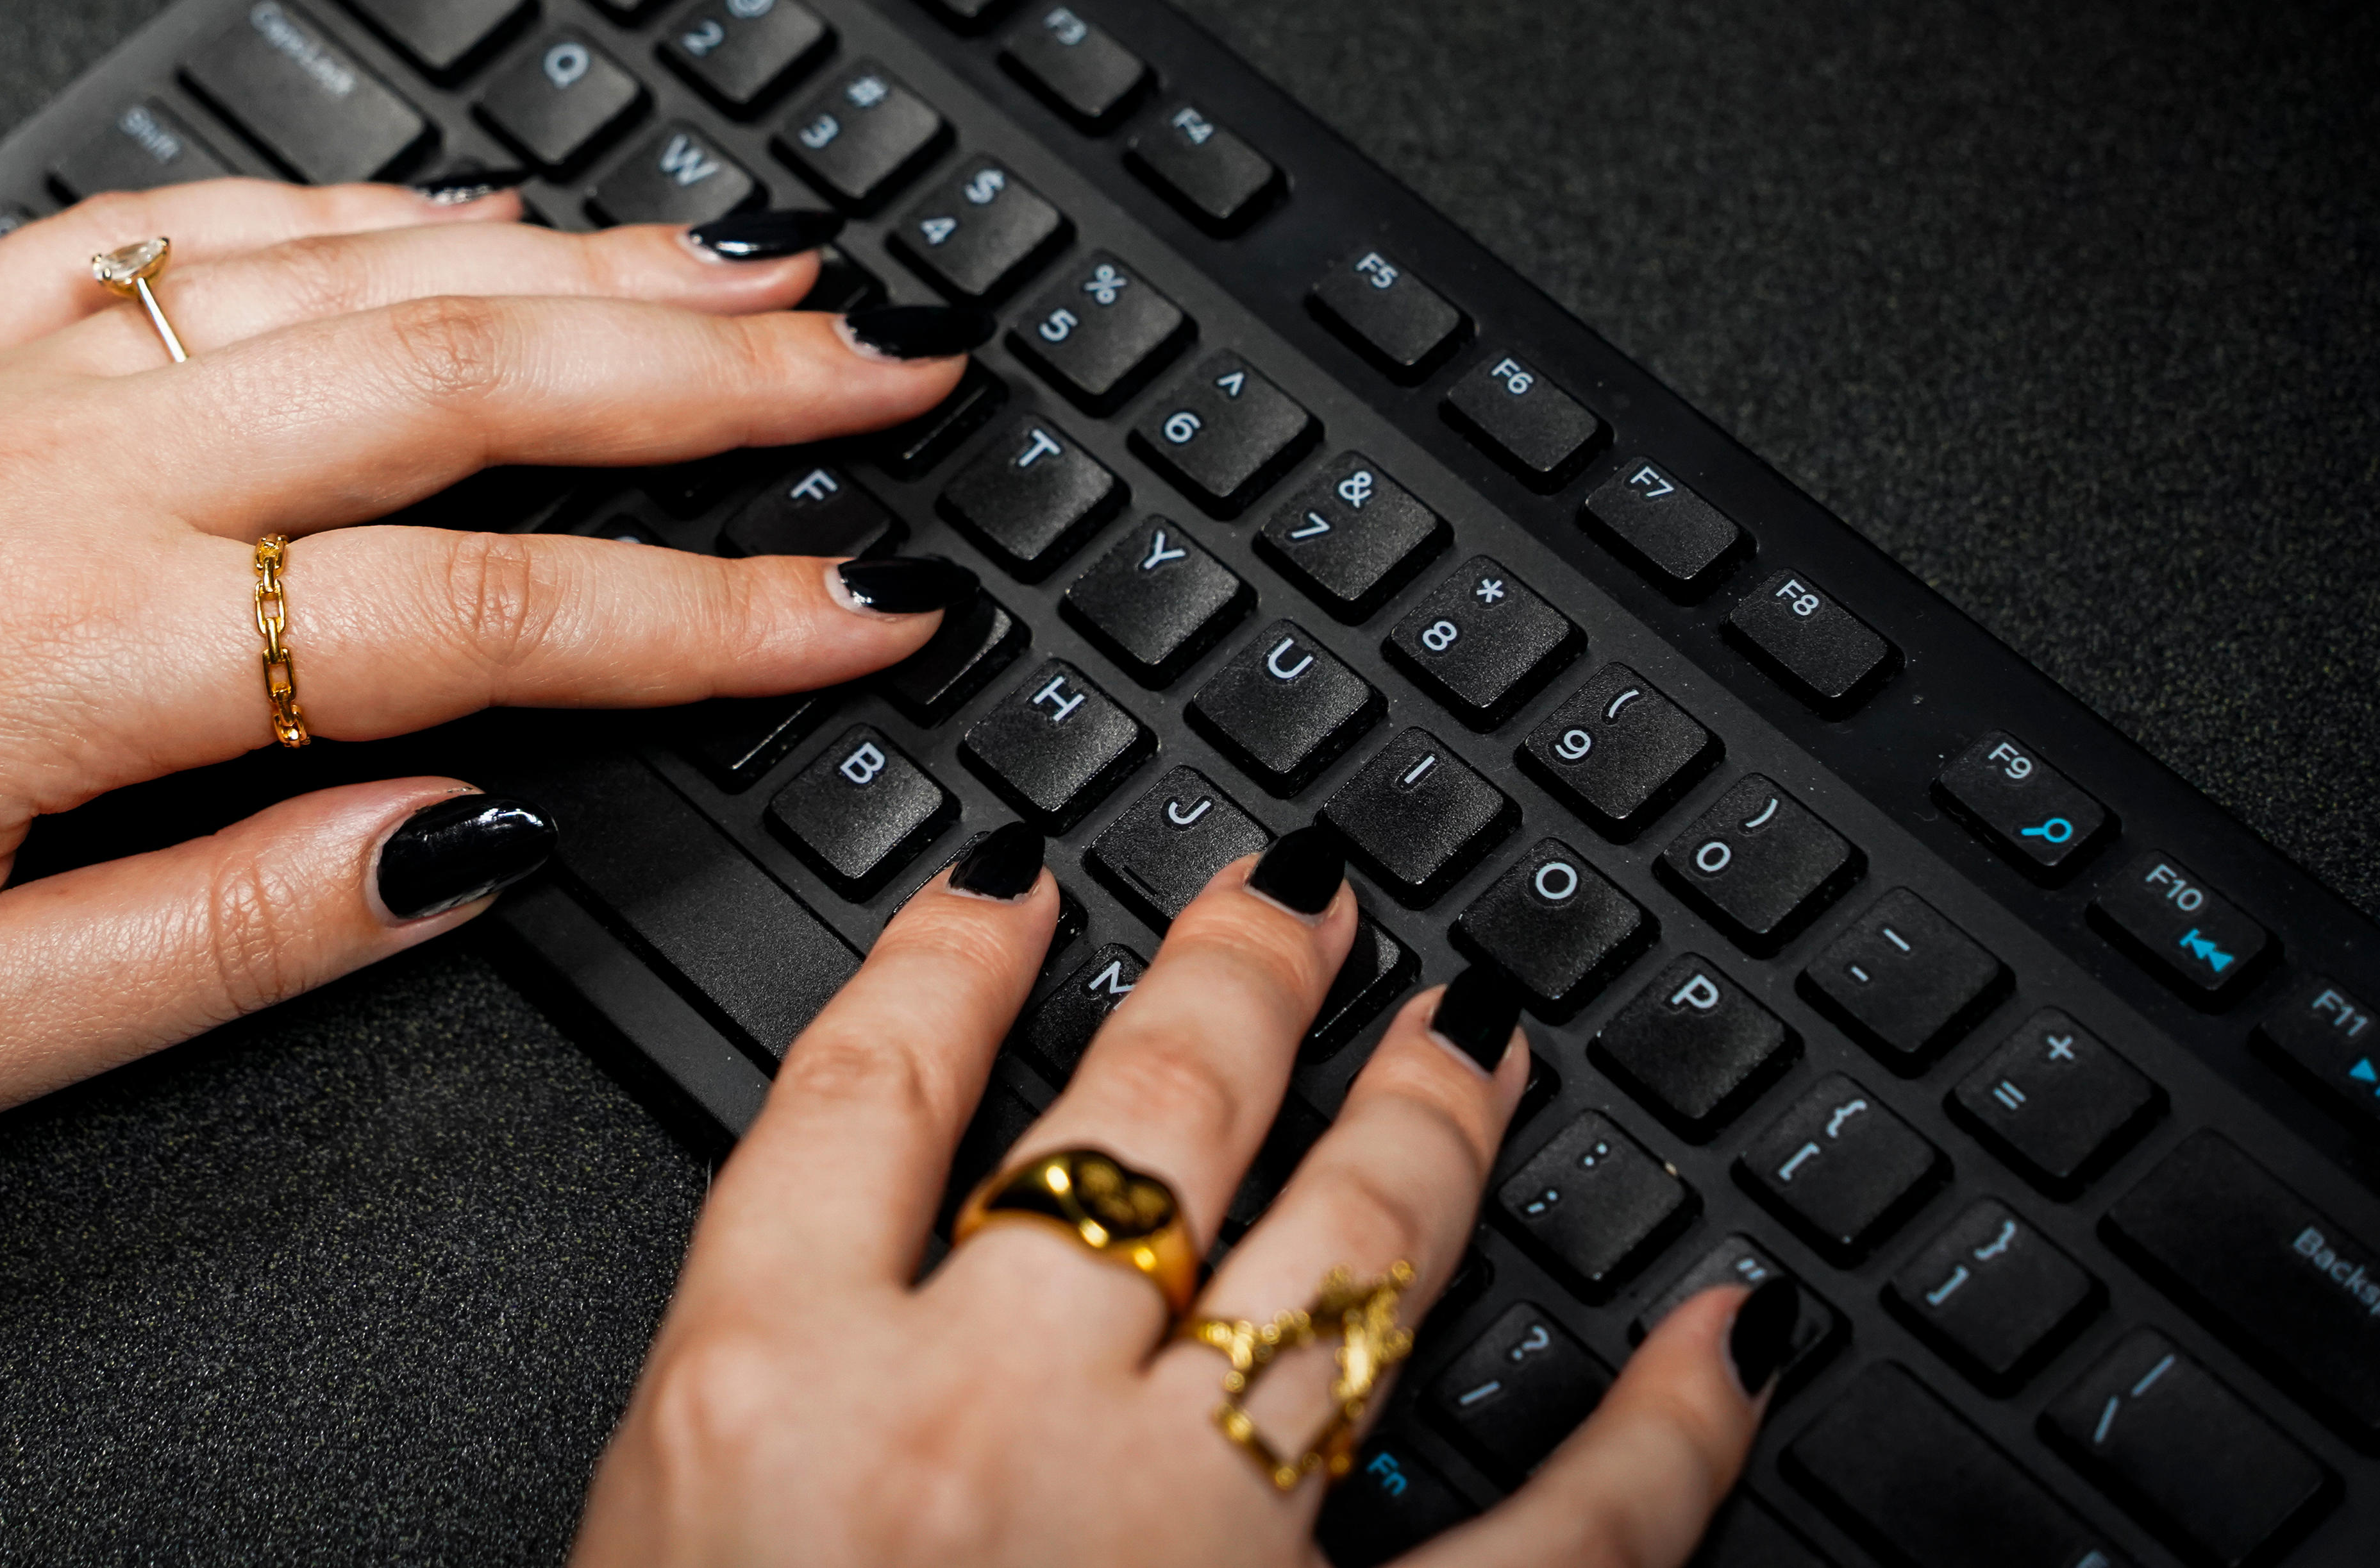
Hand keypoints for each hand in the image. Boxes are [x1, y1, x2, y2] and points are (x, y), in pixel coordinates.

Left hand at [0, 179, 980, 1154]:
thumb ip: (228, 932)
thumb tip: (459, 846)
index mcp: (81, 647)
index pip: (486, 614)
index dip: (711, 615)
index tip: (871, 606)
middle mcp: (61, 464)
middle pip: (464, 372)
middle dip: (716, 362)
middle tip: (891, 357)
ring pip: (353, 269)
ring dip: (576, 257)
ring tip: (752, 259)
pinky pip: (187, 223)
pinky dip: (356, 199)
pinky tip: (462, 207)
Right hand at [574, 848, 1785, 1565]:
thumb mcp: (651, 1557)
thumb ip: (732, 1417)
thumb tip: (827, 1287)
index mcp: (762, 1390)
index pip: (863, 1080)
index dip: (952, 944)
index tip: (1017, 879)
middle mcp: (975, 1419)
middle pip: (1128, 1116)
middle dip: (1234, 977)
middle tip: (1302, 894)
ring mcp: (1173, 1536)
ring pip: (1335, 1246)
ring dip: (1423, 1116)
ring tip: (1467, 1029)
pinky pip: (1562, 1539)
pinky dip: (1666, 1428)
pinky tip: (1728, 1335)